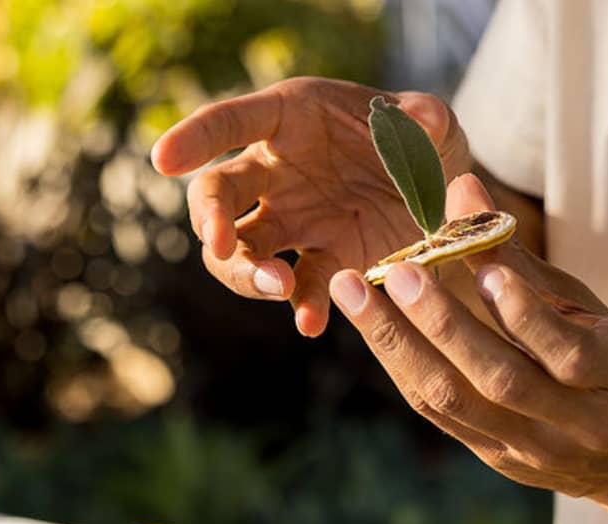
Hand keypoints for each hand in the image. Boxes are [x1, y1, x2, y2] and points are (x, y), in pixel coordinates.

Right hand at [151, 78, 470, 336]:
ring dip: (244, 271)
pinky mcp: (321, 261)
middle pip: (217, 194)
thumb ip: (426, 117)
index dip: (195, 138)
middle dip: (209, 218)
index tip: (162, 160)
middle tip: (220, 241)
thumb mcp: (431, 121)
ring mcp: (292, 221)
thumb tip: (421, 121)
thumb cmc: (422, 139)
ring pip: (239, 250)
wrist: (444, 193)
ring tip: (278, 284)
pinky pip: (300, 287)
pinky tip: (313, 321)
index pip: (231, 123)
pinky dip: (303, 305)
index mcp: (290, 120)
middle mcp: (276, 171)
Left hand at [325, 174, 607, 508]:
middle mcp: (576, 423)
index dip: (526, 315)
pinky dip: (403, 366)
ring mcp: (533, 448)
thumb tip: (462, 188)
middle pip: (502, 380)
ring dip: (399, 345)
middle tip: (397, 271)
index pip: (569, 352)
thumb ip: (521, 259)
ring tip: (355, 293)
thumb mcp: (585, 308)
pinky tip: (373, 328)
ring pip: (457, 403)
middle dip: (443, 324)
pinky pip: (440, 415)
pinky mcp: (498, 459)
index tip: (488, 271)